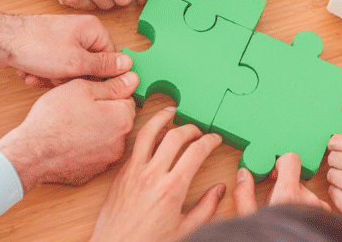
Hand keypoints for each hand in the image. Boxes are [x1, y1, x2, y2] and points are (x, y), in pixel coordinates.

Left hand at [0, 11, 130, 87]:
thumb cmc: (35, 45)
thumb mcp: (75, 61)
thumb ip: (104, 66)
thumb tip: (128, 67)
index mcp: (92, 30)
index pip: (109, 59)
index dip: (98, 76)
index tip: (85, 84)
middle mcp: (80, 33)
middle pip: (88, 67)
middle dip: (69, 79)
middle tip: (56, 78)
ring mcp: (62, 41)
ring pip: (69, 72)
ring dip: (52, 79)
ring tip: (39, 74)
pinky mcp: (47, 50)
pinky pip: (53, 70)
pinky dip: (42, 75)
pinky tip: (30, 73)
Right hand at [0, 74, 137, 192]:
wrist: (31, 154)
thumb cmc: (53, 120)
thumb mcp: (82, 89)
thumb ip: (112, 85)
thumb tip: (132, 80)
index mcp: (122, 119)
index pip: (127, 98)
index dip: (109, 92)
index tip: (93, 93)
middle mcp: (120, 142)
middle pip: (118, 118)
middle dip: (104, 111)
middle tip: (79, 107)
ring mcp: (107, 160)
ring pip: (107, 136)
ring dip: (95, 129)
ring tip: (72, 124)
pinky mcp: (93, 172)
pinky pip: (94, 153)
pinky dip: (85, 146)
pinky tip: (69, 140)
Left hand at [89, 107, 225, 241]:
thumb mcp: (185, 229)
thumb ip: (206, 208)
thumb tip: (220, 190)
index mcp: (173, 188)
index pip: (197, 151)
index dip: (210, 140)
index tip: (215, 139)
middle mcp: (153, 175)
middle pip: (176, 135)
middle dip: (192, 128)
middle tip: (199, 131)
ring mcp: (134, 171)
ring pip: (149, 131)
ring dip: (163, 117)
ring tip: (172, 112)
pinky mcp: (122, 173)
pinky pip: (136, 145)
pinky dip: (147, 133)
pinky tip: (154, 133)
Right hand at [232, 152, 330, 215]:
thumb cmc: (271, 239)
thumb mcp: (249, 218)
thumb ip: (244, 194)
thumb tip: (244, 174)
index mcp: (289, 194)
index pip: (291, 159)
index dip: (280, 164)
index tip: (273, 174)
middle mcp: (309, 198)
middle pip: (297, 178)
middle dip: (286, 187)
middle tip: (275, 202)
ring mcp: (321, 208)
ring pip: (307, 192)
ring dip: (296, 199)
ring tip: (286, 216)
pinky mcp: (327, 217)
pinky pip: (316, 204)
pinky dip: (306, 209)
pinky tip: (296, 222)